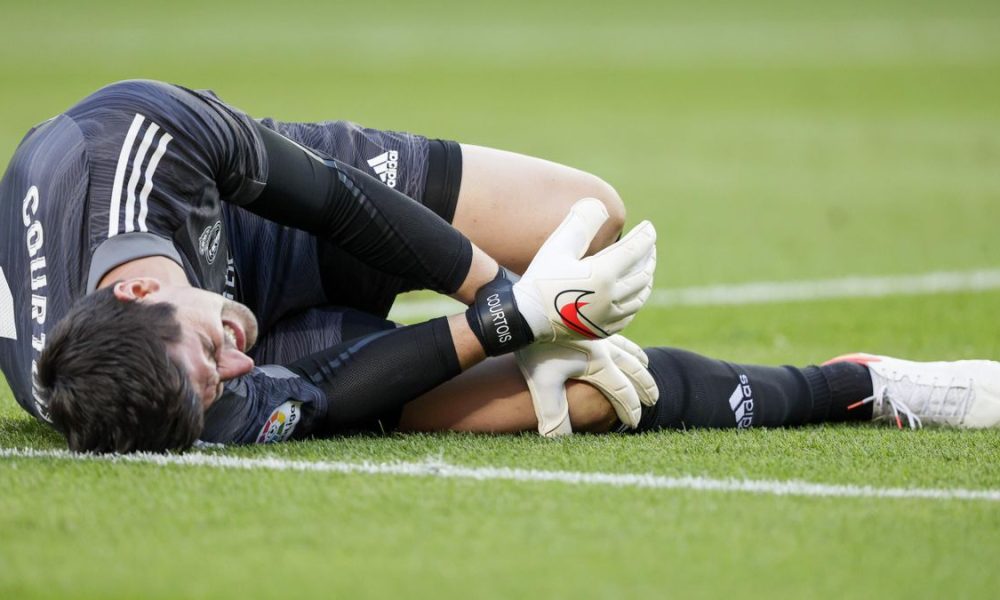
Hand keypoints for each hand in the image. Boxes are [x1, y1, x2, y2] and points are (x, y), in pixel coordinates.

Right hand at [513, 198, 655, 342]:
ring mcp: (608, 316)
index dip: (646, 236)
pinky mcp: (602, 330)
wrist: (526, 318)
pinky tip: (632, 296)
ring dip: (646, 280)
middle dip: (649, 257)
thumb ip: (580, 223)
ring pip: (640, 297)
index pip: (635, 250)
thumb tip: (600, 204)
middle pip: (643, 274)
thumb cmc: (540, 279)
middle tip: (649, 246)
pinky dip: (635, 301)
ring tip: (645, 269)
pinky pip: (628, 315)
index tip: (649, 226)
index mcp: (603, 274)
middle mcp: (611, 297)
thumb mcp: (558, 246)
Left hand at [515, 335, 659, 436]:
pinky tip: (621, 343)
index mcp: (599, 365)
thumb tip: (555, 441)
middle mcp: (605, 349)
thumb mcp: (543, 383)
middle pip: (634, 370)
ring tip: (647, 368)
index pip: (623, 392)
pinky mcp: (590, 322)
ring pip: (628, 349)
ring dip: (639, 362)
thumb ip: (553, 414)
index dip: (631, 409)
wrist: (530, 310)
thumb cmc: (537, 348)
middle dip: (645, 387)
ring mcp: (599, 334)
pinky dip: (626, 343)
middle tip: (653, 400)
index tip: (635, 423)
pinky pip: (616, 334)